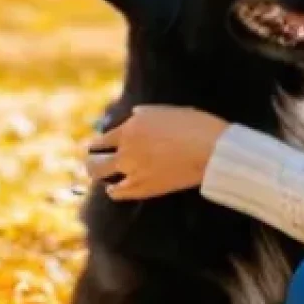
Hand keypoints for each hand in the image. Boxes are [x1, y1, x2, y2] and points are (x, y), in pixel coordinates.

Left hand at [85, 105, 228, 199]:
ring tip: (99, 176)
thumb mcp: (167, 111)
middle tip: (91, 162)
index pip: (102, 139)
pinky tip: (113, 190)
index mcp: (131, 128)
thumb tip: (134, 117)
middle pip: (95, 159)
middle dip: (91, 160)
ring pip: (101, 175)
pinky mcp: (144, 188)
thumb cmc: (195, 126)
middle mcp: (126, 149)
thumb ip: (145, 115)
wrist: (211, 151)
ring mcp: (133, 170)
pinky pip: (119, 193)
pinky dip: (114, 191)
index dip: (97, 144)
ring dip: (98, 175)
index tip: (95, 147)